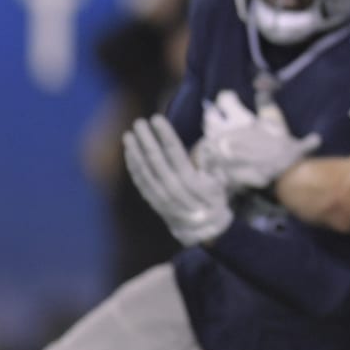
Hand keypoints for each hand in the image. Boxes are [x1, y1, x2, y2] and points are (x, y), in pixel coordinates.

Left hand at [123, 115, 231, 246]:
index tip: (156, 119)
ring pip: (144, 170)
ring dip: (135, 151)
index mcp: (191, 181)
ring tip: (129, 135)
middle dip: (146, 139)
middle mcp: (173, 189)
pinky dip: (133, 167)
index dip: (164, 134)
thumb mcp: (220, 183)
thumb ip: (211, 165)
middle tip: (139, 123)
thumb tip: (206, 148)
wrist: (205, 230)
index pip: (174, 152)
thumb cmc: (214, 199)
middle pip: (156, 159)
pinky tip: (129, 153)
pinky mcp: (153, 202)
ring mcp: (161, 196)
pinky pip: (140, 182)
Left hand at [194, 90, 320, 189]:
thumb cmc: (282, 149)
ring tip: (221, 140)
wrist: (280, 179)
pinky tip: (219, 160)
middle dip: (215, 115)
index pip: (224, 98)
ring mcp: (216, 151)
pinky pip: (205, 159)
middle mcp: (223, 131)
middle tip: (223, 119)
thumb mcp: (277, 122)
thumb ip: (266, 102)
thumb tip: (260, 84)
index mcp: (239, 118)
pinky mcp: (214, 168)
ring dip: (212, 136)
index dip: (228, 98)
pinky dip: (211, 157)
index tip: (231, 99)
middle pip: (209, 116)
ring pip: (205, 137)